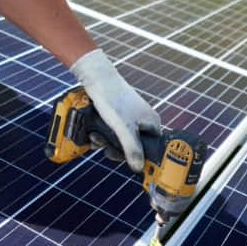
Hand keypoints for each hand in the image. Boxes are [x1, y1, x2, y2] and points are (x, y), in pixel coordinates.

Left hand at [69, 49, 161, 171]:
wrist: (97, 78)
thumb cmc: (113, 100)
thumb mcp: (123, 129)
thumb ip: (132, 149)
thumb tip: (138, 168)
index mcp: (152, 123)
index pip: (150, 149)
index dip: (136, 157)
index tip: (123, 158)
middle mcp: (144, 120)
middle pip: (133, 146)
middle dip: (116, 149)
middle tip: (105, 148)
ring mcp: (131, 117)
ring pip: (120, 139)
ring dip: (107, 141)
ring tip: (95, 137)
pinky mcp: (118, 114)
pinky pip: (113, 130)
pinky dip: (104, 133)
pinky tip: (94, 132)